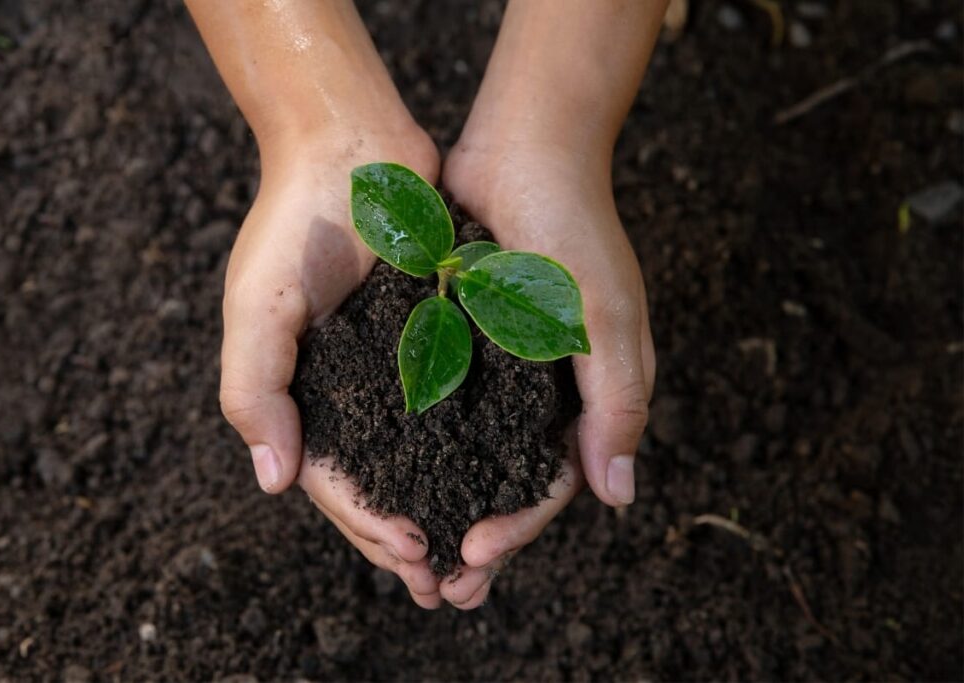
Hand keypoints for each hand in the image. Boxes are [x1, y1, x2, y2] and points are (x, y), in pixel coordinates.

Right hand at [219, 127, 444, 606]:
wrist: (349, 143)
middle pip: (379, 484)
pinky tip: (501, 477)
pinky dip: (472, 445)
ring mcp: (393, 367)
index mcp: (299, 394)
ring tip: (479, 555)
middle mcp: (347, 390)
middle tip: (453, 588)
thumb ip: (255, 391)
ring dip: (446, 506)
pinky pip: (455, 404)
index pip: (332, 481)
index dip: (368, 525)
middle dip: (408, 539)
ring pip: (421, 457)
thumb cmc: (293, 221)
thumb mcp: (257, 306)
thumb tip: (272, 482)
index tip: (415, 554)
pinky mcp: (435, 336)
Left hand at [439, 141, 655, 606]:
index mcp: (589, 392)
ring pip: (472, 453)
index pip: (558, 481)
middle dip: (482, 534)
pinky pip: (441, 403)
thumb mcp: (605, 317)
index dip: (520, 524)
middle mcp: (545, 388)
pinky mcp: (461, 338)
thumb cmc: (573, 228)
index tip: (472, 553)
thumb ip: (616, 402)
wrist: (524, 147)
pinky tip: (384, 474)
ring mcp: (501, 366)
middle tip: (442, 590)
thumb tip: (620, 498)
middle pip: (512, 480)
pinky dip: (420, 444)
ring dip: (445, 502)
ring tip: (406, 549)